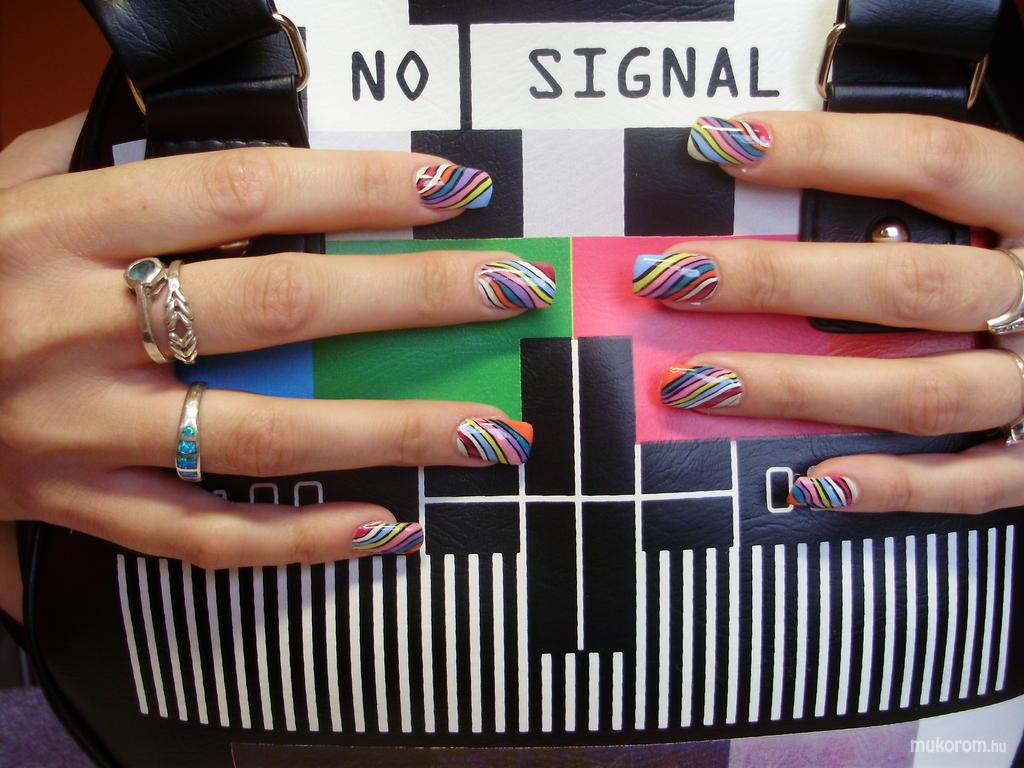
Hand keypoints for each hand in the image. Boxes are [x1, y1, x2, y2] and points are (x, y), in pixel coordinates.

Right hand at [0, 115, 548, 569]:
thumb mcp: (5, 187)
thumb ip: (111, 161)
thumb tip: (243, 143)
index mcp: (63, 228)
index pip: (245, 193)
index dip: (359, 190)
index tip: (454, 188)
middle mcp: (77, 326)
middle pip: (282, 308)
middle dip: (415, 299)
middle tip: (513, 290)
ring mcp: (81, 427)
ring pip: (264, 432)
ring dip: (392, 430)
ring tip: (491, 432)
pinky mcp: (77, 504)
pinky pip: (202, 536)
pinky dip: (297, 539)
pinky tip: (383, 530)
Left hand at [634, 112, 1023, 513]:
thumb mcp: (992, 206)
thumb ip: (915, 198)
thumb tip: (765, 171)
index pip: (930, 159)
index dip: (824, 150)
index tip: (721, 144)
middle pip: (904, 285)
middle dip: (777, 281)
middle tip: (677, 276)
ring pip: (918, 392)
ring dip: (799, 389)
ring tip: (696, 381)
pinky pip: (968, 483)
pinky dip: (890, 485)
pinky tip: (811, 482)